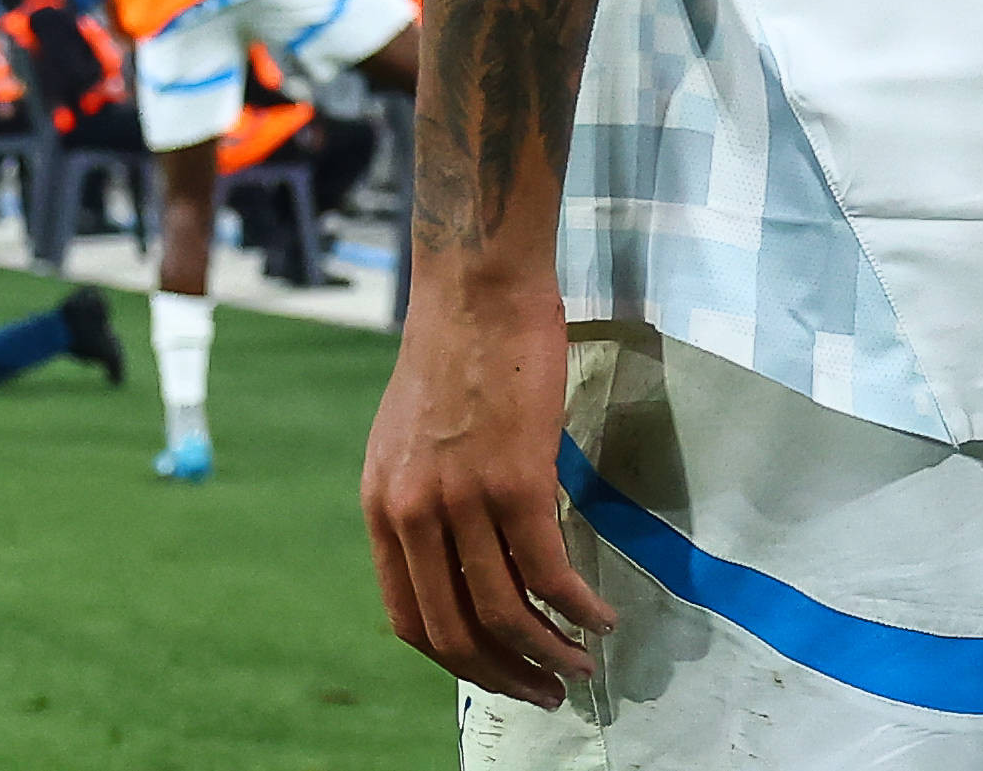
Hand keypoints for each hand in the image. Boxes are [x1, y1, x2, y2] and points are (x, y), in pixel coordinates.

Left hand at [358, 290, 609, 707]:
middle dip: (505, 677)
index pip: (409, 618)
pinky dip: (579, 608)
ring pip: (505, 613)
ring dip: (550, 653)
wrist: (476, 291)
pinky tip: (601, 616)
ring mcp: (460, 499)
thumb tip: (457, 567)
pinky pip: (549, 573)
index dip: (456, 661)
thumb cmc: (454, 357)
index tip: (497, 675)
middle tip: (547, 692)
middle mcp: (411, 512)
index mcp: (381, 506)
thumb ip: (422, 504)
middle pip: (454, 632)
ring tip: (583, 664)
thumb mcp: (410, 442)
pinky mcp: (513, 481)